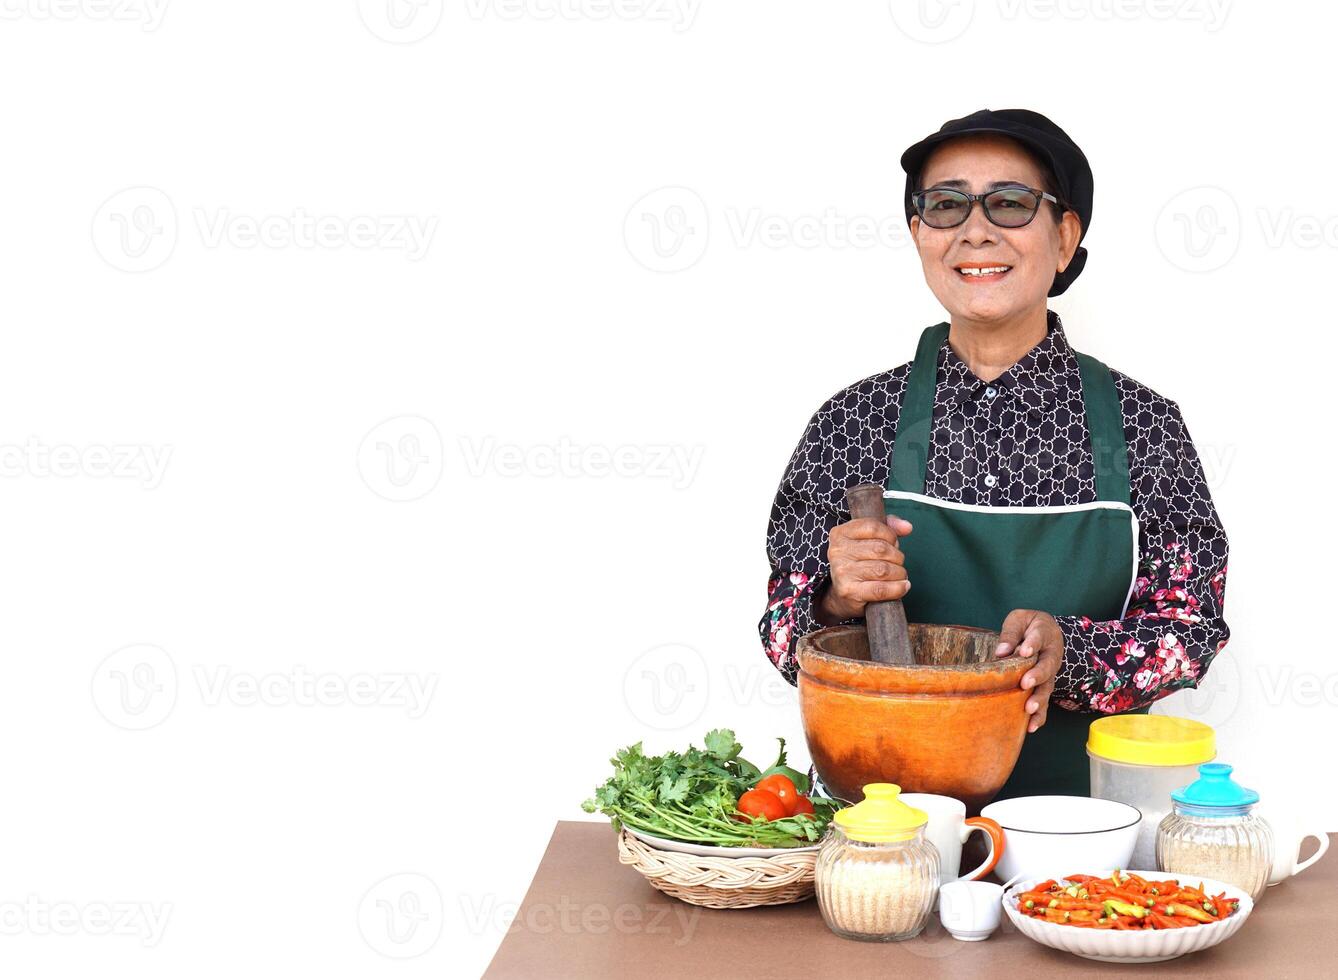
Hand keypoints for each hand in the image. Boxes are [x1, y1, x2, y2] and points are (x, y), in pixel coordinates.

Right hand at [816, 514, 912, 623]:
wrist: (843, 594)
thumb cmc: (859, 563)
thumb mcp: (869, 539)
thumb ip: (889, 527)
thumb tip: (907, 527)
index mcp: (840, 533)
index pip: (873, 527)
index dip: (890, 535)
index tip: (893, 544)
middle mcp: (838, 552)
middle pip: (880, 549)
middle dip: (897, 557)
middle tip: (897, 563)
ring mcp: (842, 572)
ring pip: (883, 570)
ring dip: (899, 573)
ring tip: (899, 576)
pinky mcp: (849, 592)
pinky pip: (881, 589)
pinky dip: (897, 588)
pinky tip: (902, 586)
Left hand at [994, 609, 1063, 732]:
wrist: (1047, 632)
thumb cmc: (1028, 625)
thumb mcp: (1019, 619)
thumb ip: (1011, 633)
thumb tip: (1000, 652)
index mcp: (1044, 633)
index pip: (1038, 638)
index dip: (1032, 644)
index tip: (1024, 651)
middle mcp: (1050, 655)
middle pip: (1046, 666)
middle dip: (1037, 676)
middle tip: (1025, 683)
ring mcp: (1049, 673)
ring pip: (1047, 687)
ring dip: (1039, 699)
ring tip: (1029, 709)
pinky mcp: (1044, 686)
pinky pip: (1044, 702)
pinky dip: (1039, 715)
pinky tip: (1031, 727)